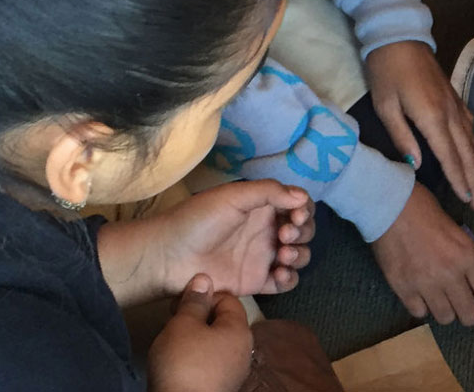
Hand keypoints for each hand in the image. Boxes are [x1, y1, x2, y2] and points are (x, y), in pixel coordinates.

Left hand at [99, 180, 314, 307]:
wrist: (169, 257)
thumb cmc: (198, 220)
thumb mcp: (232, 196)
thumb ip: (269, 192)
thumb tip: (302, 197)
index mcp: (262, 207)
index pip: (298, 205)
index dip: (305, 210)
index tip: (297, 215)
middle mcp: (266, 230)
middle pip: (304, 231)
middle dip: (303, 232)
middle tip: (285, 234)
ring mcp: (263, 257)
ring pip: (299, 257)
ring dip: (300, 255)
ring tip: (283, 255)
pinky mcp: (257, 282)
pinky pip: (285, 283)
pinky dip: (289, 278)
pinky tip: (278, 273)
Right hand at [149, 274, 254, 391]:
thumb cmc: (183, 363)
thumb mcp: (183, 324)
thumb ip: (194, 302)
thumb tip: (205, 279)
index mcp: (240, 330)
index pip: (228, 299)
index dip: (204, 295)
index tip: (180, 302)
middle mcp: (243, 350)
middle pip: (223, 321)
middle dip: (198, 316)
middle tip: (173, 320)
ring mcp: (234, 371)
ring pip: (216, 342)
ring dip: (196, 337)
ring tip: (174, 341)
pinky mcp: (221, 386)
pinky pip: (211, 361)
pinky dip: (197, 356)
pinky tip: (180, 362)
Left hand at [366, 41, 473, 211]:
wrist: (399, 37)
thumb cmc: (386, 72)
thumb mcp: (385, 106)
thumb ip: (402, 137)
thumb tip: (417, 164)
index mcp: (432, 117)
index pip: (450, 156)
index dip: (459, 180)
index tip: (467, 200)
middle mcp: (450, 113)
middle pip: (467, 152)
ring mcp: (456, 104)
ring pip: (472, 139)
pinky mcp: (455, 97)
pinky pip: (469, 125)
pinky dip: (473, 144)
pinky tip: (472, 152)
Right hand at [372, 184, 473, 324]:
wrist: (391, 207)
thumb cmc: (425, 211)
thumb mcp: (458, 232)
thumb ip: (467, 257)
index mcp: (468, 257)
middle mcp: (450, 275)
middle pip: (469, 315)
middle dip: (469, 312)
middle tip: (462, 304)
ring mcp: (425, 284)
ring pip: (445, 318)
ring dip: (445, 310)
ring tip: (440, 298)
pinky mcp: (403, 289)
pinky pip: (419, 312)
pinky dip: (421, 305)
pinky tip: (420, 294)